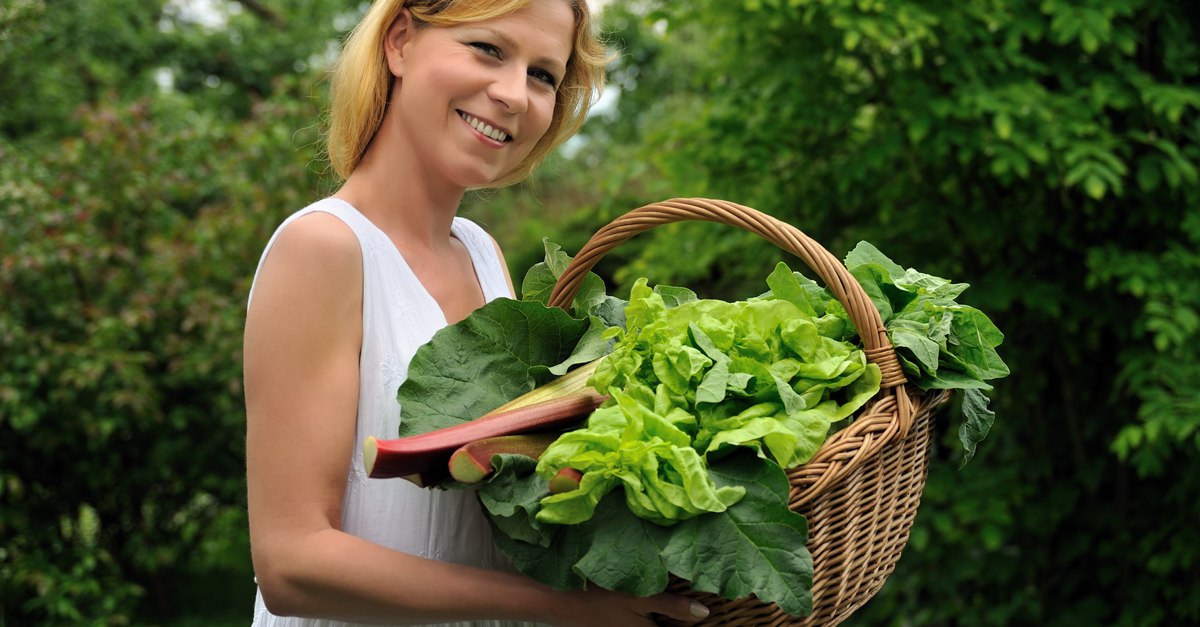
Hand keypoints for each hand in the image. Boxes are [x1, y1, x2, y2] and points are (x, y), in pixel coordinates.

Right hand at [550, 587, 709, 626]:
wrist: (560, 599)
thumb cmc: (602, 596)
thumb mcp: (640, 596)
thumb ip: (672, 606)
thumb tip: (705, 612)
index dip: (690, 621)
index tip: (705, 611)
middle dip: (678, 618)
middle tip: (692, 601)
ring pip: (652, 624)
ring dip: (662, 615)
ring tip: (672, 598)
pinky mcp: (616, 625)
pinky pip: (640, 622)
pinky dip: (648, 614)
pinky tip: (647, 599)